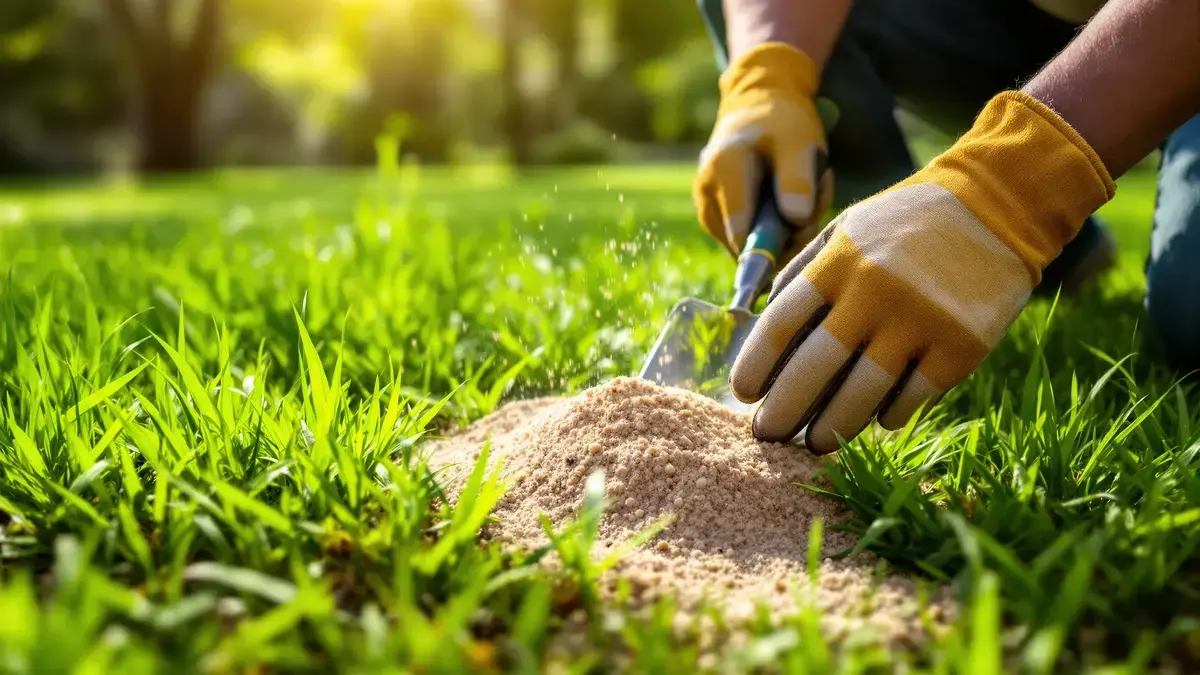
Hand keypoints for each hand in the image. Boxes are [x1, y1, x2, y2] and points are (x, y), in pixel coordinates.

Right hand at [694, 43, 832, 262]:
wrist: (758, 108)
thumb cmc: (782, 121)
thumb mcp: (799, 142)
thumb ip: (797, 180)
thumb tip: (796, 222)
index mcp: (725, 170)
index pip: (742, 233)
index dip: (778, 244)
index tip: (807, 223)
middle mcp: (706, 193)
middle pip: (747, 244)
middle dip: (787, 235)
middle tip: (815, 198)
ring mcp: (706, 207)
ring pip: (748, 245)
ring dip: (784, 231)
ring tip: (804, 194)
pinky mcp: (713, 216)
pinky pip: (746, 239)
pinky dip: (772, 228)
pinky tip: (787, 201)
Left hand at [729, 91, 1115, 452]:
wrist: (997, 206)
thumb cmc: (907, 222)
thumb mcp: (847, 227)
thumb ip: (804, 269)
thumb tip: (763, 322)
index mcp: (840, 262)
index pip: (781, 325)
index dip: (756, 365)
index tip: (742, 393)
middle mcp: (875, 292)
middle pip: (814, 368)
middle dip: (783, 410)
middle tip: (767, 434)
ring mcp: (920, 321)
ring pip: (862, 394)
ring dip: (832, 427)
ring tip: (815, 442)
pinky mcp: (961, 346)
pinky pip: (913, 398)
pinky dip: (888, 415)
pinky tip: (874, 420)